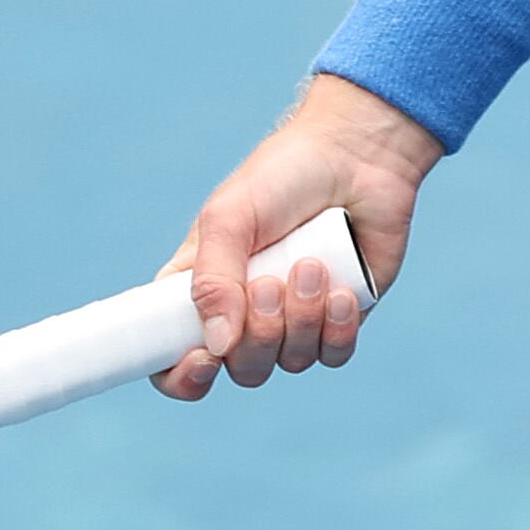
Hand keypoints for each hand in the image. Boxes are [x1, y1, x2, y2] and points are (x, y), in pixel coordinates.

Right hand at [150, 75, 442, 400]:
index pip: (173, 357)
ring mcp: (296, 318)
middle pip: (242, 368)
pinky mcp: (341, 317)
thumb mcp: (229, 218)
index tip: (203, 357)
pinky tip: (342, 289)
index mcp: (204, 288)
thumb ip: (213, 282)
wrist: (356, 153)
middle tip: (271, 281)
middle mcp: (247, 312)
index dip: (181, 376)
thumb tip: (218, 348)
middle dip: (260, 333)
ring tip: (311, 263)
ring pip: (290, 362)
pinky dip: (337, 328)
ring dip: (302, 318)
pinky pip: (334, 354)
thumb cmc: (282, 176)